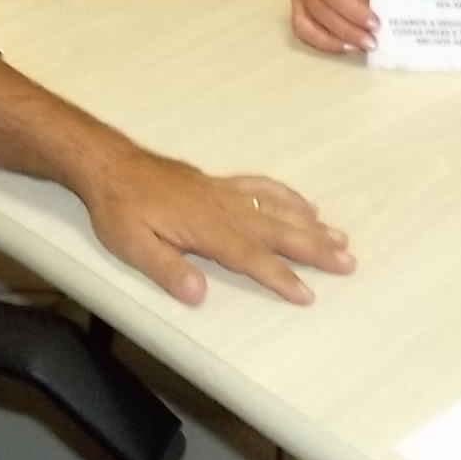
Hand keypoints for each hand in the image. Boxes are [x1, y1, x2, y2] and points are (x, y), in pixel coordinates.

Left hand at [79, 149, 354, 304]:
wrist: (112, 165)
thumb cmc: (121, 210)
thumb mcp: (133, 246)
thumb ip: (167, 270)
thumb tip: (199, 294)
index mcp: (206, 229)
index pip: (251, 257)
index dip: (280, 276)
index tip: (308, 294)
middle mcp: (224, 208)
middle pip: (277, 230)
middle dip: (314, 247)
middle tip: (348, 261)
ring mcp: (226, 193)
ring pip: (277, 209)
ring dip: (310, 224)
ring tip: (340, 238)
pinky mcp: (221, 183)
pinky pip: (263, 188)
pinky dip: (288, 196)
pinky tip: (305, 204)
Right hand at [289, 0, 376, 53]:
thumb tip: (376, 23)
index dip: (353, 12)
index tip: (375, 25)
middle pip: (321, 12)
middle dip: (348, 31)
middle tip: (371, 42)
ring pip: (308, 27)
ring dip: (335, 42)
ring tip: (359, 48)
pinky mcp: (298, 12)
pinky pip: (305, 33)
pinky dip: (326, 44)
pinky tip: (346, 47)